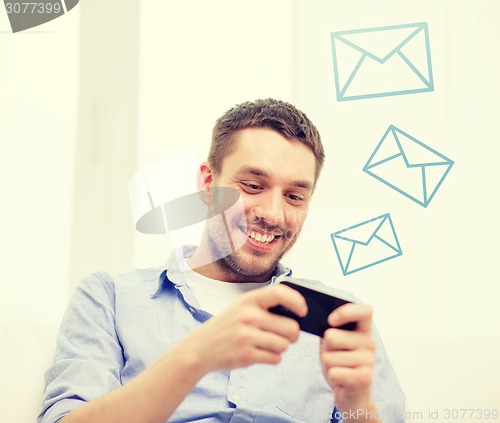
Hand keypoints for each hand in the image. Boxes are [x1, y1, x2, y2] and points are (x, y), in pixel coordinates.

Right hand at [178, 284, 307, 374]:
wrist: (200, 348)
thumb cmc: (227, 325)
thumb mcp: (241, 306)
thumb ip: (265, 305)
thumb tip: (297, 311)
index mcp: (248, 300)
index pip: (280, 293)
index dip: (297, 301)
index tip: (303, 311)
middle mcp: (248, 316)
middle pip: (290, 327)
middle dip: (293, 334)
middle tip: (287, 335)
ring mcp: (247, 336)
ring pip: (285, 345)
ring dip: (281, 347)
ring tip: (268, 344)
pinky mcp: (246, 355)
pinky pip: (275, 358)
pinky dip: (273, 358)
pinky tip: (260, 352)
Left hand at [320, 303, 377, 419]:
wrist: (352, 397)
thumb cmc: (340, 365)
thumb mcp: (333, 345)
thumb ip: (330, 330)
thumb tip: (320, 321)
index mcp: (363, 330)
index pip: (364, 311)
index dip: (346, 311)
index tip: (331, 320)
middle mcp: (370, 343)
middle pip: (332, 337)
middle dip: (325, 350)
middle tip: (335, 358)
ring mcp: (369, 361)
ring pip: (329, 357)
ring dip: (328, 366)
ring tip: (339, 370)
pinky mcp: (365, 378)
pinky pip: (333, 372)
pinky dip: (332, 377)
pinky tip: (342, 381)